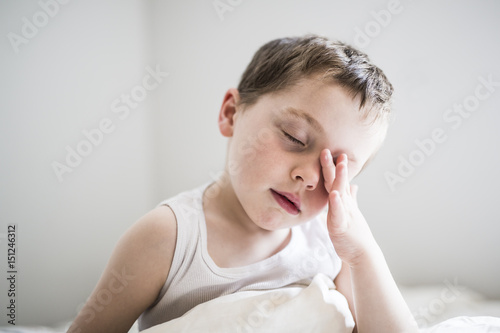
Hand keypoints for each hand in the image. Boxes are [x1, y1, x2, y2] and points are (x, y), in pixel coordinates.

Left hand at [320, 149, 377, 266]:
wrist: (362, 254)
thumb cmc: (355, 234)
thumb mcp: (351, 213)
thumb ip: (351, 199)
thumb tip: (353, 186)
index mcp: (344, 202)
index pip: (337, 181)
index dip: (333, 166)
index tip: (331, 151)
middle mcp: (345, 205)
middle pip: (337, 182)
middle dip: (333, 166)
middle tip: (327, 150)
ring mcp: (344, 215)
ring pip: (341, 194)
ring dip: (340, 179)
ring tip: (339, 164)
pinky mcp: (341, 227)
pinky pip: (339, 214)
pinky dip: (337, 204)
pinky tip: (335, 195)